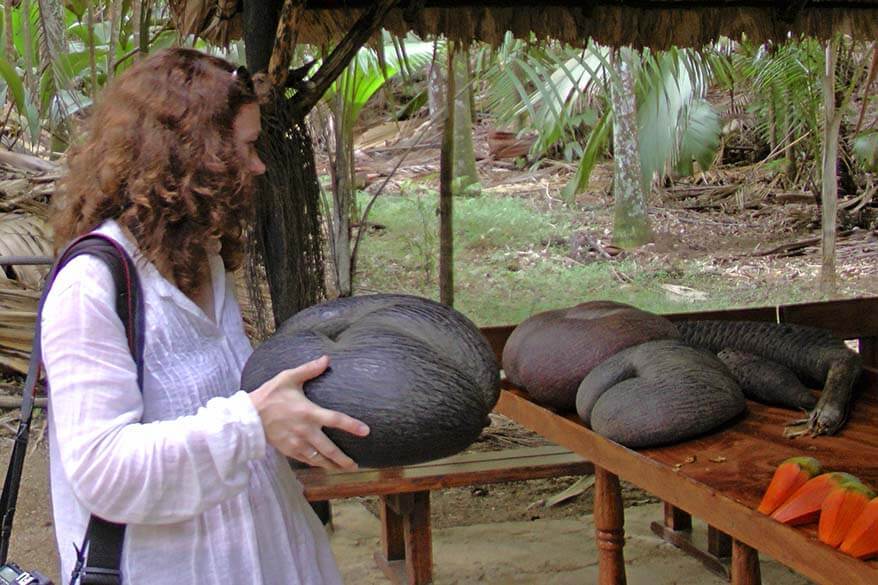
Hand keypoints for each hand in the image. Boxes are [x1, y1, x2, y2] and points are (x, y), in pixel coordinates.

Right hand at [249, 355, 368, 469]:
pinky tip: (322, 466)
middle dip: (343, 459)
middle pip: (329, 449)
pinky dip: (316, 464)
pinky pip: (306, 460)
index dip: (351, 426)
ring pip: (318, 459)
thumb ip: (309, 369)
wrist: (248, 416)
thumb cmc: (269, 394)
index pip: (335, 420)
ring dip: (331, 465)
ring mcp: (296, 443)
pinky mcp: (288, 450)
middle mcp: (305, 431)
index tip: (366, 431)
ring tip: (343, 469)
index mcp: (308, 412)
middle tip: (355, 466)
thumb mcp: (288, 377)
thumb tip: (327, 358)